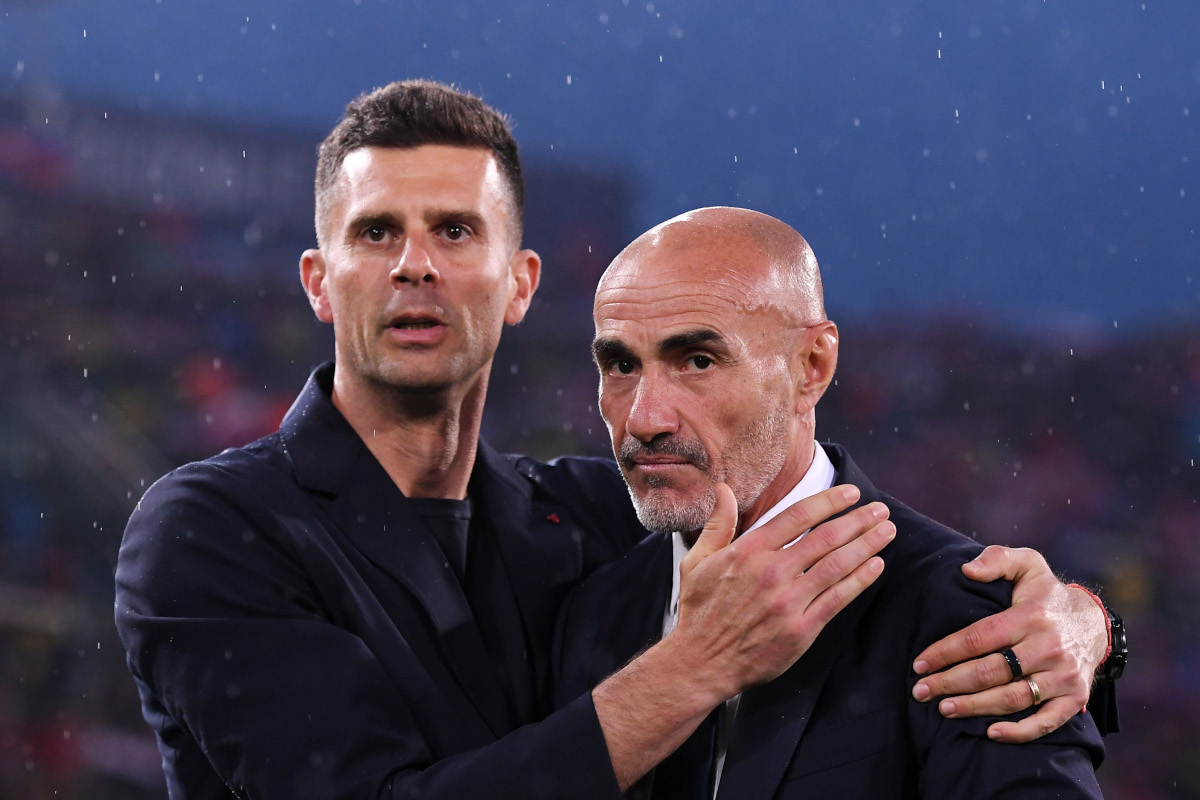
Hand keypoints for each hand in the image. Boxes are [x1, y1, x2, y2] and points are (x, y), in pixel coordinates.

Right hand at [592, 482, 893, 789]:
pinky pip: (838, 598)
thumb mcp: (697, 561)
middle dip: (858, 520)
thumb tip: (725, 489)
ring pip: (837, 565)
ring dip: (867, 545)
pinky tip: (876, 566)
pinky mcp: (801, 629)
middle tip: (880, 510)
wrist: (701, 663)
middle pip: (826, 538)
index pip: (797, 516)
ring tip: (887, 531)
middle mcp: (771, 572)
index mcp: (748, 552)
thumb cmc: (699, 611)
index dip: (829, 501)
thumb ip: (718, 524)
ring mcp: (788, 601)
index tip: (851, 493)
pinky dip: (860, 580)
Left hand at [910, 545, 1108, 742]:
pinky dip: (1019, 732)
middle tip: (920, 691)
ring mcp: (1063, 675)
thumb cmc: (1046, 594)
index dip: (946, 652)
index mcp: (1030, 616)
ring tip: (943, 709)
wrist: (1095, 621)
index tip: (919, 663)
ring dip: (975, 707)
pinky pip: (1046, 721)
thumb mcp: (1028, 563)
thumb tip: (967, 569)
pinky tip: (991, 733)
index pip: (979, 637)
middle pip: (990, 671)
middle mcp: (1048, 647)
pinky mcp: (1076, 697)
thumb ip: (997, 559)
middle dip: (950, 683)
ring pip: (1012, 698)